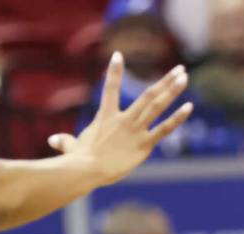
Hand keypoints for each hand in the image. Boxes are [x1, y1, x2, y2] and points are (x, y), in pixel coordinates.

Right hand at [47, 51, 193, 184]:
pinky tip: (189, 106)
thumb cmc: (78, 160)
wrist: (86, 169)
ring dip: (172, 90)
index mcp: (105, 116)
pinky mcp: (145, 144)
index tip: (119, 55)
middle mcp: (123, 119)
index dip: (114, 71)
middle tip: (180, 67)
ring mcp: (135, 130)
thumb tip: (54, 141)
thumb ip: (65, 142)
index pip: (110, 88)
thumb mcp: (71, 147)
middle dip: (165, 80)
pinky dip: (177, 117)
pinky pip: (165, 128)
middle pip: (147, 94)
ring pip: (157, 105)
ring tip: (184, 77)